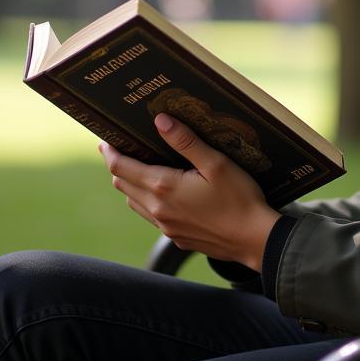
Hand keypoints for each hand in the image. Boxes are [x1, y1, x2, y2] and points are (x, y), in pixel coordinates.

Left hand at [98, 114, 280, 270]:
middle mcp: (159, 209)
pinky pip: (151, 217)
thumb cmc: (239, 198)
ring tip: (138, 169)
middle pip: (123, 185)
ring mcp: (167, 227)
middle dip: (117, 167)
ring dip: (130, 185)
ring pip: (135, 203)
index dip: (110, 153)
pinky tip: (162, 194)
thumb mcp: (215, 163)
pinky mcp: (177, 238)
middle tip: (119, 150)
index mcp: (164, 187)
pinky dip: (146, 201)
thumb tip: (160, 120)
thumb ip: (185, 141)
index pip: (121, 168)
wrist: (255, 239)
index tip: (104, 142)